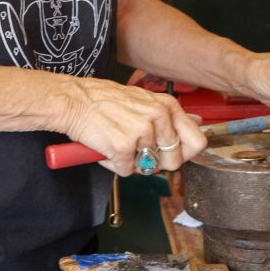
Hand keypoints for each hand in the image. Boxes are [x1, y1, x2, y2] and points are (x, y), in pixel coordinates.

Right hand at [58, 75, 206, 176]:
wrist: (72, 100)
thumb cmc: (104, 100)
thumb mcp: (144, 99)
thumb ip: (171, 114)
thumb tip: (196, 123)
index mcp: (167, 105)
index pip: (197, 141)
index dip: (184, 153)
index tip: (169, 152)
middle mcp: (158, 117)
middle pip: (175, 160)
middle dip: (157, 162)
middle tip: (137, 149)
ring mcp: (141, 133)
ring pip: (148, 168)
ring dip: (131, 161)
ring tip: (117, 143)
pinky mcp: (123, 148)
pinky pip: (127, 171)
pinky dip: (114, 164)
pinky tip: (106, 147)